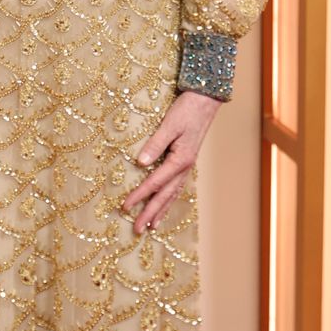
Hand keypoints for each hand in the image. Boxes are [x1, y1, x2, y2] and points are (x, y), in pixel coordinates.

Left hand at [121, 90, 222, 234]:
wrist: (205, 100)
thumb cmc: (187, 110)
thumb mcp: (169, 125)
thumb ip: (155, 144)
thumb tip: (140, 163)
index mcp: (180, 160)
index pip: (154, 183)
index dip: (139, 196)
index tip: (125, 207)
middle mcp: (184, 167)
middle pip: (164, 196)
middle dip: (150, 213)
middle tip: (137, 230)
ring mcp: (187, 166)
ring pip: (172, 194)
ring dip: (161, 211)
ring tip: (151, 226)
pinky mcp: (186, 162)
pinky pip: (176, 187)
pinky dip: (169, 200)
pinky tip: (165, 205)